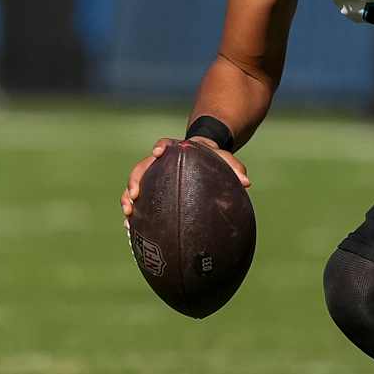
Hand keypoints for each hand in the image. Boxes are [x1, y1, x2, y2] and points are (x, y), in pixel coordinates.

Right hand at [121, 137, 250, 226]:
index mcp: (174, 151)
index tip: (157, 152)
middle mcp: (158, 163)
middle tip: (135, 195)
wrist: (203, 160)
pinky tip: (132, 230)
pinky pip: (139, 202)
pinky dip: (135, 215)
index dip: (160, 147)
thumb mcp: (224, 159)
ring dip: (128, 200)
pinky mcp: (151, 192)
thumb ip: (234, 167)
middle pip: (140, 169)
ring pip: (133, 187)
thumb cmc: (213, 159)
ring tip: (128, 216)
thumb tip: (246, 182)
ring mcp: (152, 178)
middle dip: (134, 181)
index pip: (164, 144)